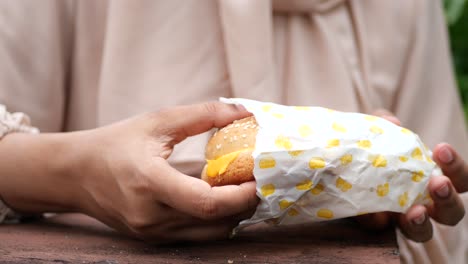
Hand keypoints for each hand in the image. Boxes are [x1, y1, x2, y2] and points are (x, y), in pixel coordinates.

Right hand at [0, 102, 257, 241]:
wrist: (75, 174)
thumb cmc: (115, 143)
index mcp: (149, 182)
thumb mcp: (158, 121)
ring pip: (208, 235)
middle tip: (258, 183)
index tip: (259, 180)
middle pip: (213, 222)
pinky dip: (214, 221)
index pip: (205, 202)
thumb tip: (243, 111)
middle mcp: (150, 215)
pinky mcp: (151, 240)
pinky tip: (219, 200)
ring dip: (232, 216)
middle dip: (244, 205)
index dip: (239, 196)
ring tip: (242, 191)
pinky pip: (194, 236)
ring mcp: (150, 233)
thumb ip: (203, 115)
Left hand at [356, 110, 465, 241]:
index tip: (441, 148)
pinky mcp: (372, 223)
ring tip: (415, 212)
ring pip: (422, 232)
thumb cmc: (368, 146)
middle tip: (437, 183)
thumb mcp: (376, 130)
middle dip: (449, 199)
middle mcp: (421, 203)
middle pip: (451, 213)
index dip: (457, 167)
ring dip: (421, 224)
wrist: (337, 161)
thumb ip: (384, 123)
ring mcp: (398, 217)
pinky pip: (378, 227)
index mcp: (430, 179)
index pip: (459, 179)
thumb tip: (393, 122)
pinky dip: (374, 218)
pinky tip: (367, 209)